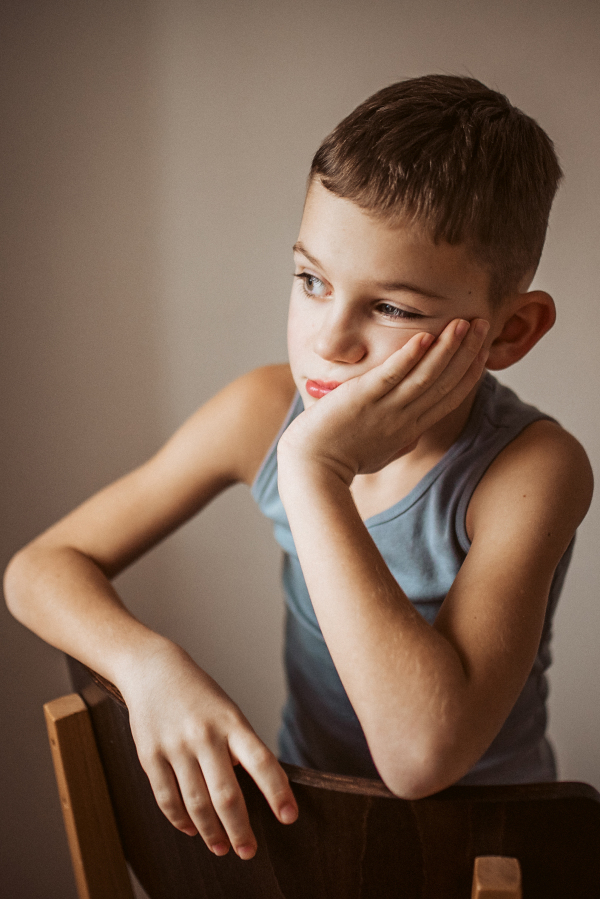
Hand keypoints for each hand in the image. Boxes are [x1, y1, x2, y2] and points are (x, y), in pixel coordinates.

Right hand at [119, 641, 297, 858]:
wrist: (153, 669)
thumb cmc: (199, 695)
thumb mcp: (227, 712)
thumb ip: (238, 747)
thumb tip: (251, 790)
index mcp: (231, 722)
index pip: (262, 762)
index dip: (277, 792)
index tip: (289, 817)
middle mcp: (204, 735)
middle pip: (226, 795)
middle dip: (240, 829)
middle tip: (249, 851)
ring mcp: (175, 746)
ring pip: (197, 803)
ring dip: (211, 832)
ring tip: (222, 847)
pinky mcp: (150, 755)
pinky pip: (167, 798)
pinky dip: (181, 820)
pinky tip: (192, 830)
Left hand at [278, 318, 488, 482]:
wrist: (311, 471)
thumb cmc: (340, 462)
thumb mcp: (378, 454)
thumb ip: (399, 443)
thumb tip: (411, 439)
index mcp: (410, 428)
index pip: (449, 397)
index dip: (469, 371)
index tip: (483, 349)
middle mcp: (403, 418)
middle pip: (445, 382)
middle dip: (468, 351)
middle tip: (483, 324)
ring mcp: (384, 409)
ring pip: (425, 376)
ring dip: (447, 348)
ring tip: (463, 323)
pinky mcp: (361, 399)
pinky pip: (390, 375)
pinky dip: (408, 357)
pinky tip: (423, 337)